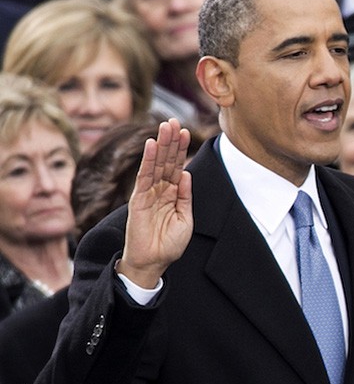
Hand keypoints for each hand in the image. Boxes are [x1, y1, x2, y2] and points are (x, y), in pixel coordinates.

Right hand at [117, 119, 192, 288]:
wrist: (153, 262)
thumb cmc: (169, 244)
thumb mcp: (185, 218)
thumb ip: (185, 196)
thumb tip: (186, 174)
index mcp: (172, 194)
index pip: (176, 166)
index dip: (180, 149)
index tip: (185, 131)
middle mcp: (159, 190)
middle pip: (166, 160)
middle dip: (170, 141)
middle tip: (173, 120)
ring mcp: (148, 193)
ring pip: (155, 164)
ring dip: (161, 144)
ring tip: (165, 125)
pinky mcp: (138, 199)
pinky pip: (144, 176)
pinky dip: (148, 160)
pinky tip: (151, 145)